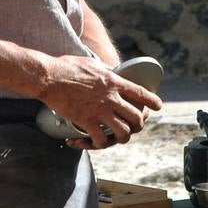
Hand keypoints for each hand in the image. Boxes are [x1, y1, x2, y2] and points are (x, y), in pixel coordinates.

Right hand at [40, 54, 163, 149]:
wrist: (49, 77)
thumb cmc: (66, 67)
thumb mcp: (92, 63)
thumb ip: (104, 70)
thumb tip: (110, 71)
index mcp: (113, 82)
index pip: (140, 93)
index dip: (152, 101)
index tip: (158, 106)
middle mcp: (110, 98)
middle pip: (136, 117)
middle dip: (139, 124)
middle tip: (135, 126)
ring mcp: (99, 111)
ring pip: (123, 132)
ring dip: (122, 137)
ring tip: (118, 138)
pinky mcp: (86, 121)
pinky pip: (101, 140)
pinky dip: (100, 144)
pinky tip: (96, 142)